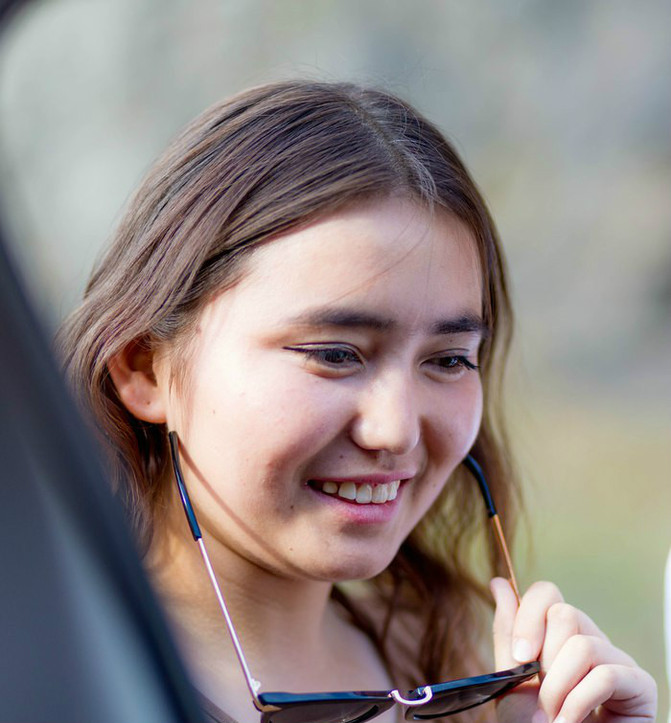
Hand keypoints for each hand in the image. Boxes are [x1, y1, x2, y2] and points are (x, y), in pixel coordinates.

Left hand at [490, 578, 656, 722]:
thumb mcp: (511, 678)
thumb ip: (507, 631)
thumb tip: (499, 583)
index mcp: (559, 635)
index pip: (547, 594)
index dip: (528, 617)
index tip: (519, 656)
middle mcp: (590, 640)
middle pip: (564, 613)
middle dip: (544, 661)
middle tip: (541, 698)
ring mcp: (617, 661)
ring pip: (583, 645)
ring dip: (559, 688)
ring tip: (553, 717)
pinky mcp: (640, 686)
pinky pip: (607, 675)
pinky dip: (580, 703)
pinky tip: (570, 722)